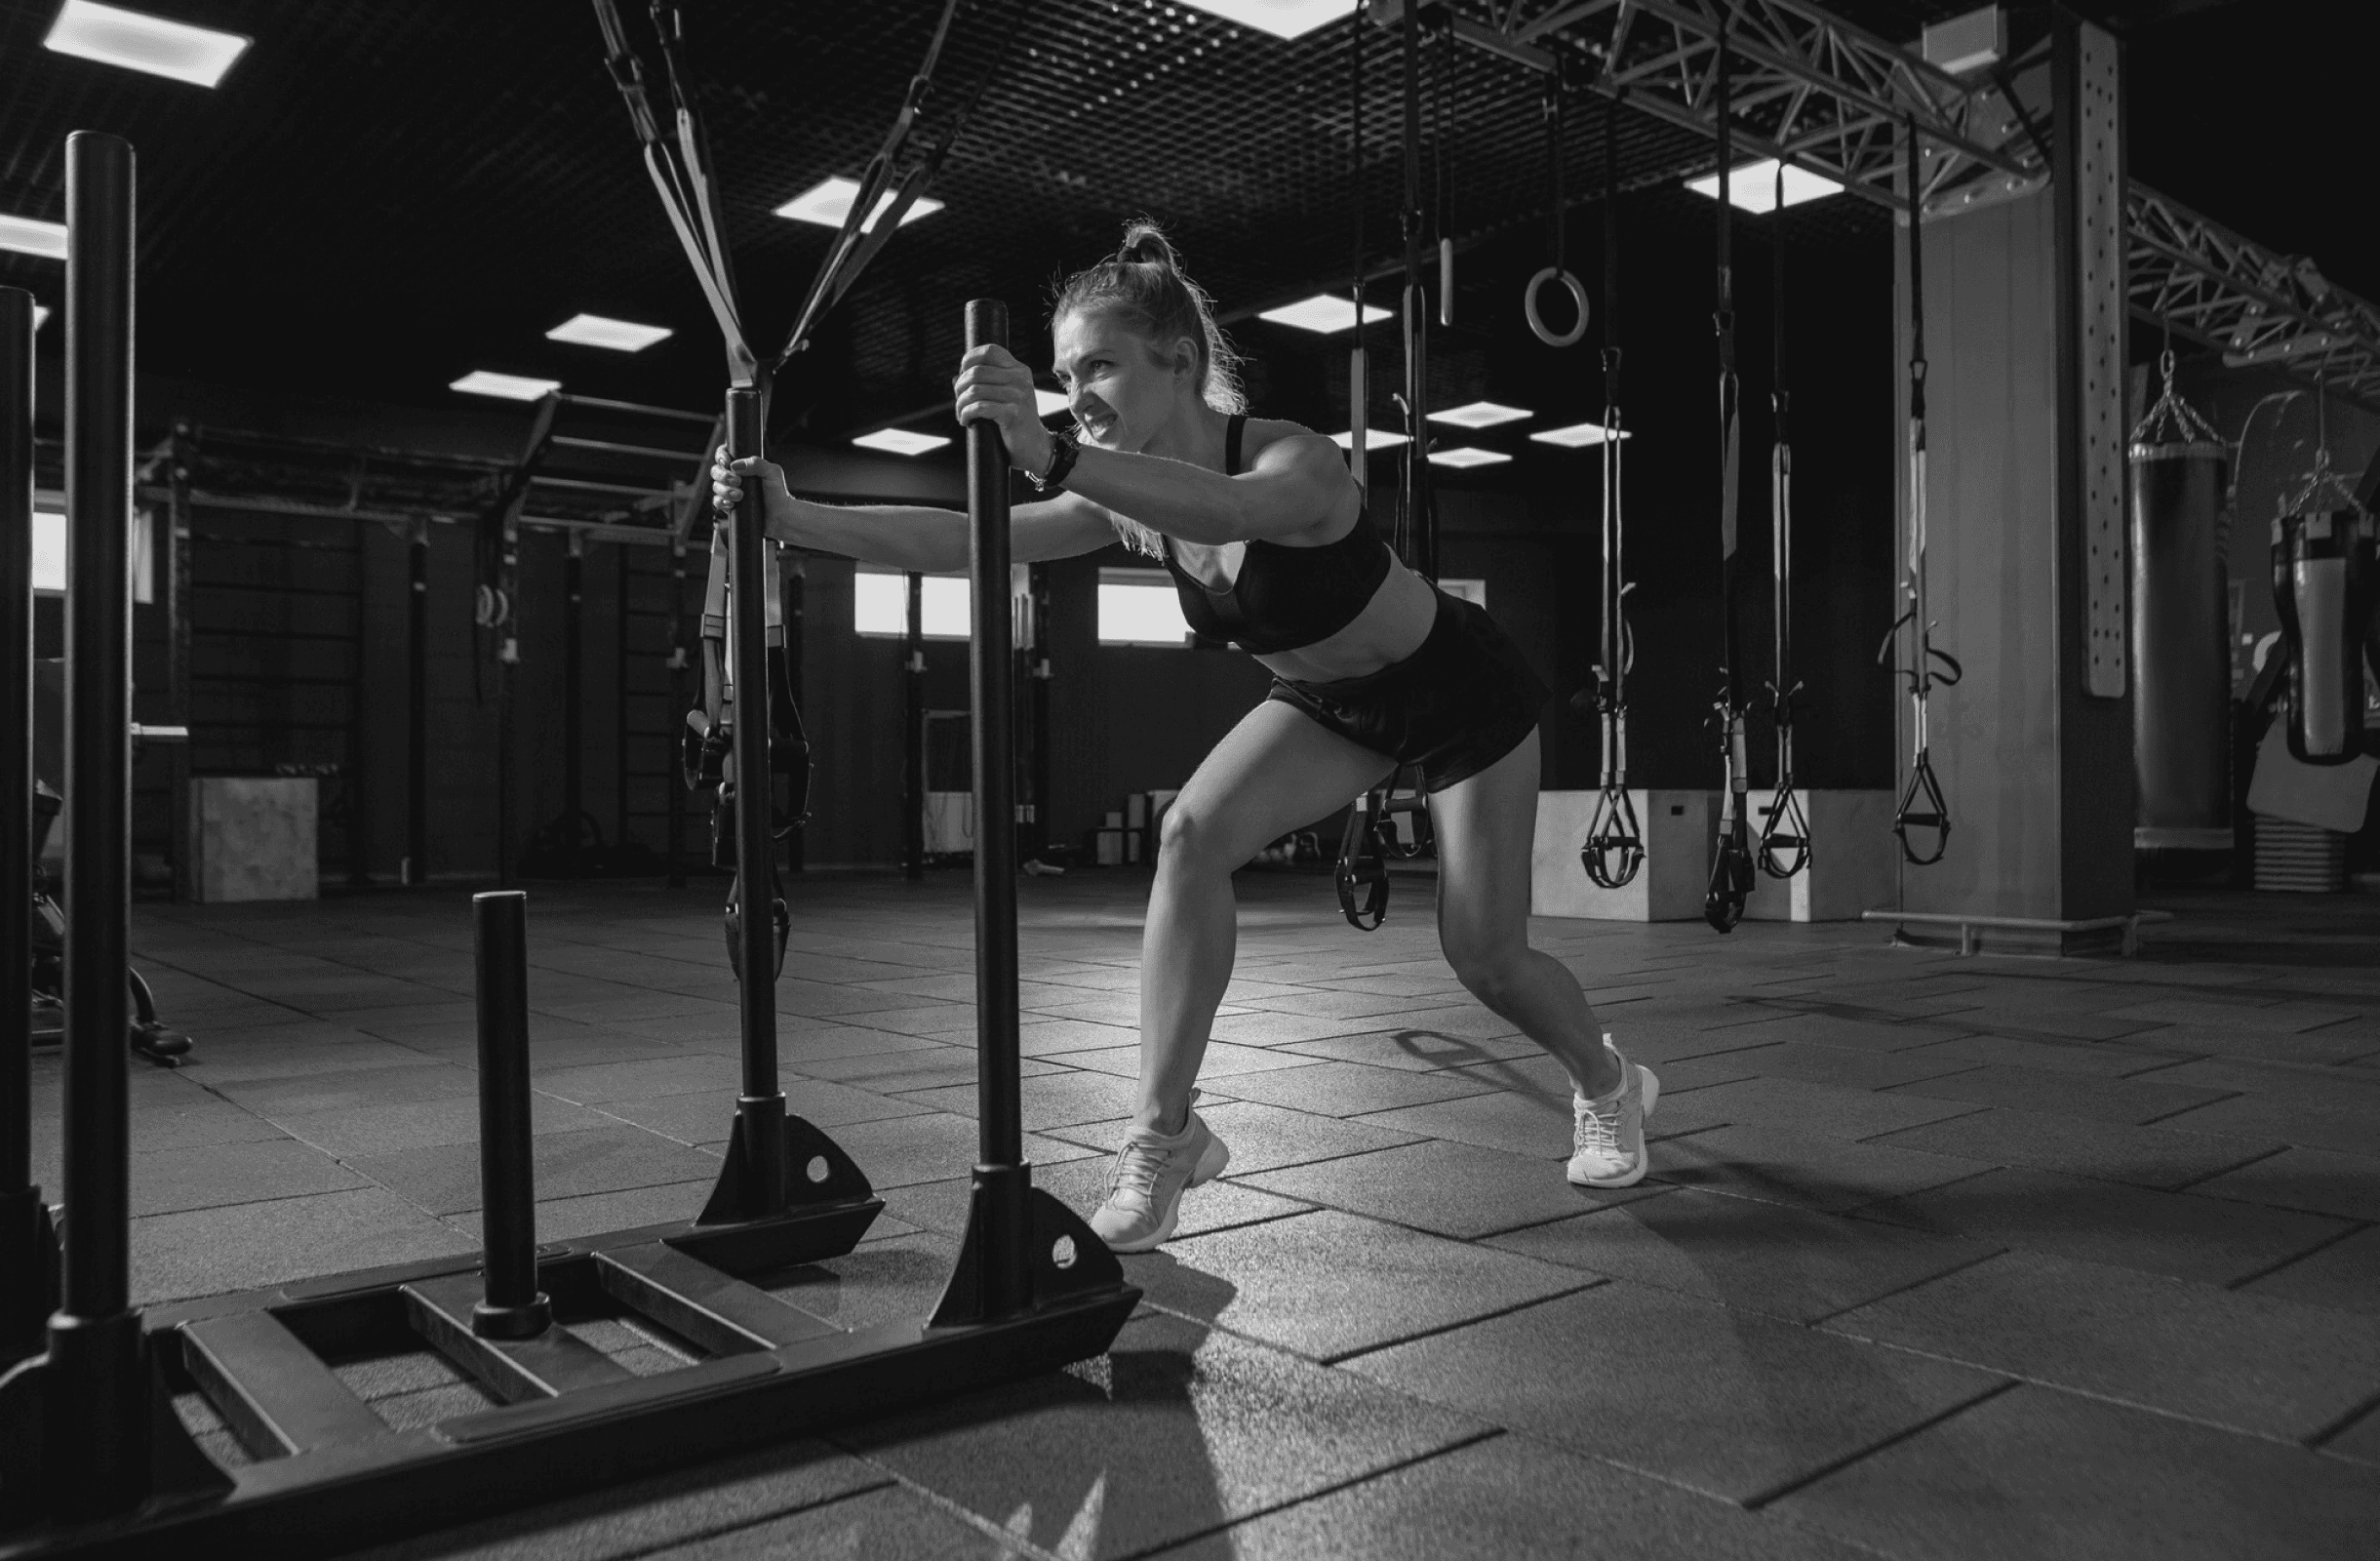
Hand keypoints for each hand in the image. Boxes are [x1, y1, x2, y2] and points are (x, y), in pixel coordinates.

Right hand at [710, 444, 790, 520]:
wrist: (780, 515)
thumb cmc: (778, 492)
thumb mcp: (772, 472)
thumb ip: (757, 463)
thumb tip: (735, 465)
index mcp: (743, 465)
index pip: (724, 454)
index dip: (721, 455)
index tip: (727, 461)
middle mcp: (734, 477)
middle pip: (716, 470)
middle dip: (723, 475)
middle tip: (737, 481)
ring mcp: (730, 491)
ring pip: (716, 486)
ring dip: (725, 490)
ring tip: (740, 495)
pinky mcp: (729, 505)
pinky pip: (717, 502)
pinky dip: (722, 501)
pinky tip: (732, 504)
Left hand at [953, 344, 1054, 476]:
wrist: (1034, 447)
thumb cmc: (1014, 422)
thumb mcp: (1004, 396)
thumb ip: (985, 383)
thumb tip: (956, 379)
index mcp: (1019, 370)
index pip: (990, 351)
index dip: (969, 359)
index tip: (963, 376)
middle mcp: (1021, 379)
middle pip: (976, 371)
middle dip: (960, 387)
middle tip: (959, 402)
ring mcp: (1019, 396)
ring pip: (974, 390)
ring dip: (961, 404)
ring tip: (961, 414)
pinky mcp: (1013, 413)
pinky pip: (979, 407)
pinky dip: (966, 414)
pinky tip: (966, 421)